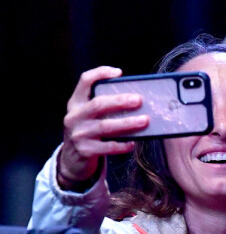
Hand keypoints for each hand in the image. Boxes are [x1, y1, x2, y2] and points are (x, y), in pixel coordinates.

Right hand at [58, 66, 148, 189]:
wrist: (72, 161)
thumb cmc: (90, 132)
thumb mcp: (90, 116)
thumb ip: (105, 106)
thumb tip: (137, 99)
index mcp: (76, 103)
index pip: (84, 81)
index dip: (100, 73)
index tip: (118, 72)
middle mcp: (74, 117)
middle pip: (98, 104)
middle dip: (120, 101)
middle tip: (139, 100)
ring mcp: (78, 134)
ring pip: (105, 126)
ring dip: (127, 123)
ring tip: (145, 120)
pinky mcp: (85, 151)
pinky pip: (107, 146)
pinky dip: (122, 144)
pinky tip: (133, 143)